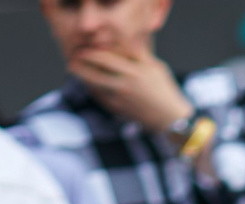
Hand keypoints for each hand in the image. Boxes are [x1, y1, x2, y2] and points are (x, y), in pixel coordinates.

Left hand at [70, 48, 195, 135]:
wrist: (171, 119)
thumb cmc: (166, 90)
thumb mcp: (156, 67)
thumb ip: (139, 54)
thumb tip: (124, 42)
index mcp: (134, 72)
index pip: (106, 59)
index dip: (91, 53)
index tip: (83, 50)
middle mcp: (125, 86)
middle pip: (95, 74)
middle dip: (80, 66)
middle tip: (72, 60)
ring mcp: (120, 100)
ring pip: (94, 87)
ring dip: (82, 79)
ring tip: (76, 71)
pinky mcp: (119, 111)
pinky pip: (100, 99)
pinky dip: (92, 91)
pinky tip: (89, 86)